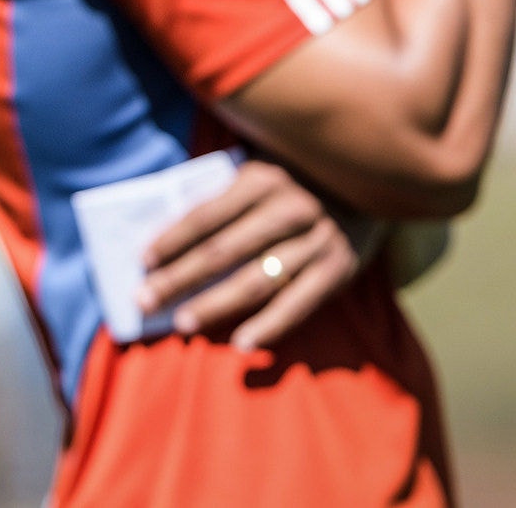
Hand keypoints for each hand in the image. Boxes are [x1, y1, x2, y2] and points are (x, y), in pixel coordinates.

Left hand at [136, 158, 361, 352]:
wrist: (372, 180)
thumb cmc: (296, 180)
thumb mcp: (261, 172)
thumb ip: (224, 197)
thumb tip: (165, 233)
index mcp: (261, 178)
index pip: (205, 215)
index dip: (172, 239)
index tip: (143, 261)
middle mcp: (289, 207)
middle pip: (222, 251)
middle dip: (179, 278)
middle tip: (144, 301)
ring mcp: (315, 240)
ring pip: (256, 280)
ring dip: (215, 305)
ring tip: (182, 323)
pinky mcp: (338, 268)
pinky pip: (298, 303)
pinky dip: (270, 326)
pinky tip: (241, 344)